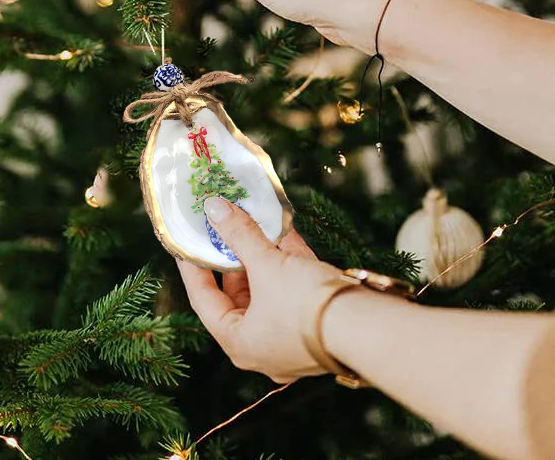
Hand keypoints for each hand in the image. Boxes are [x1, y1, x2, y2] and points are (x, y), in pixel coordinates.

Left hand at [177, 196, 340, 383]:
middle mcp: (262, 347)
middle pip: (238, 295)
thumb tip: (214, 207)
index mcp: (239, 343)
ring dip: (263, 255)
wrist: (367, 327)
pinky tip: (286, 232)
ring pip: (269, 290)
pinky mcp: (317, 326)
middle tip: (224, 227)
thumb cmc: (305, 304)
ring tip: (254, 221)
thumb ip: (239, 234)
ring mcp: (291, 339)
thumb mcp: (267, 265)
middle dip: (234, 257)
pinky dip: (289, 263)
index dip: (194, 266)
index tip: (187, 240)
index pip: (204, 300)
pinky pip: (294, 290)